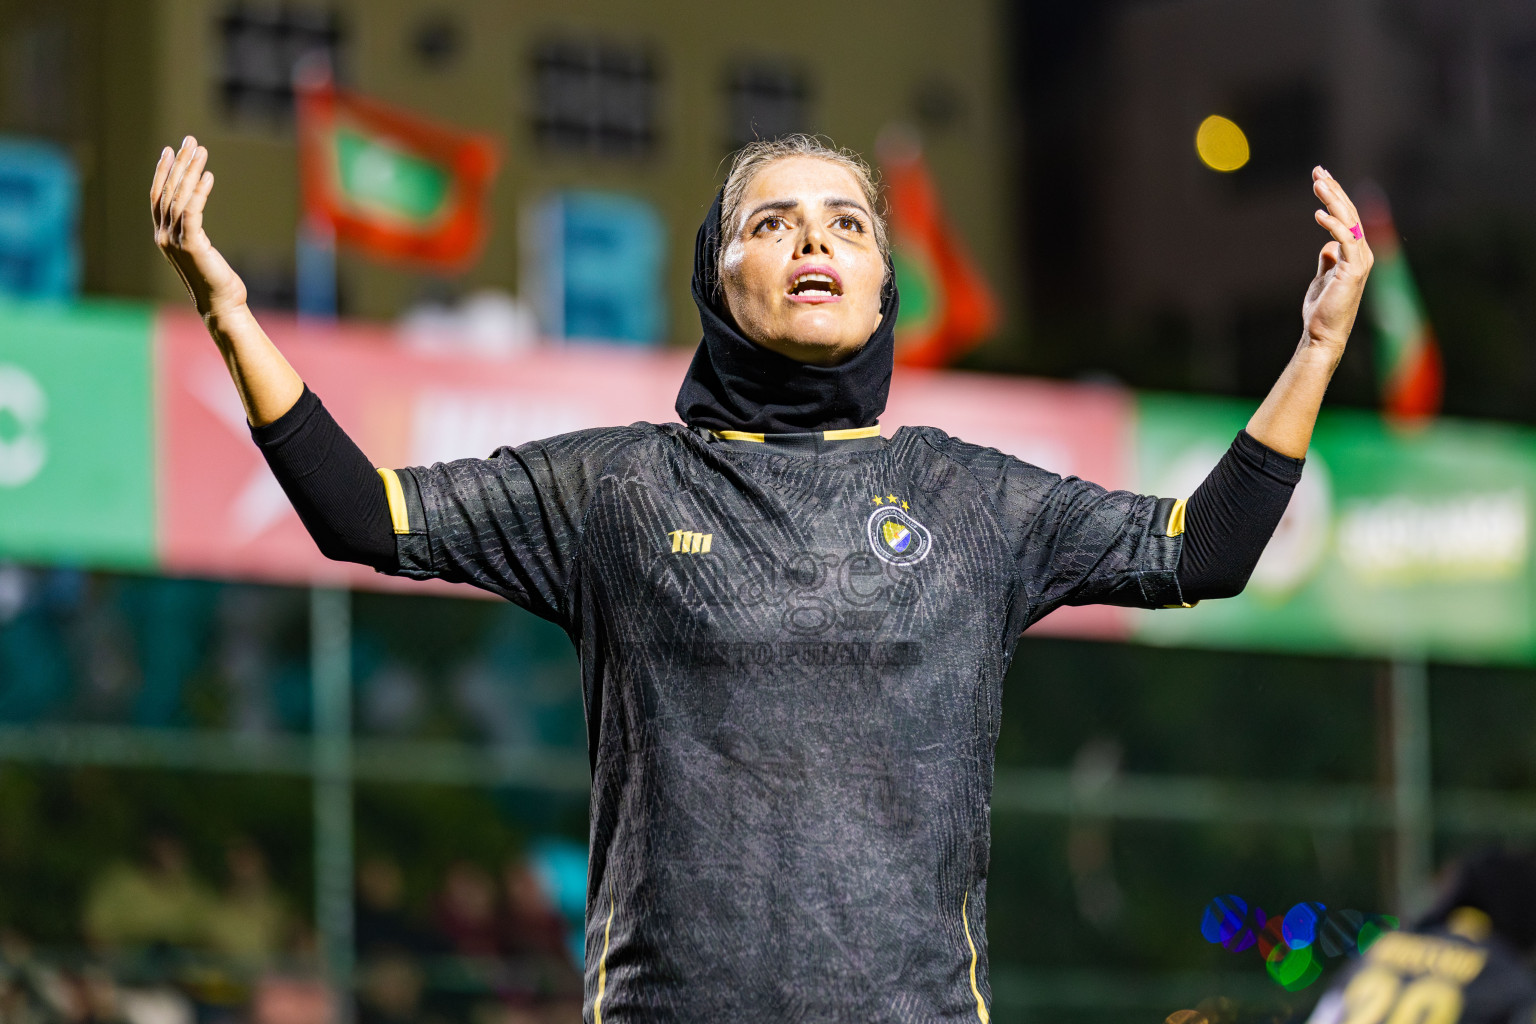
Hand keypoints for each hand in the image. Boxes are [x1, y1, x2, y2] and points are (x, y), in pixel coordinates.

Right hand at [151, 136, 246, 317]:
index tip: (172, 150)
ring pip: (179, 197)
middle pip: (168, 191)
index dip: (164, 171)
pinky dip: (199, 191)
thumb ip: (192, 230)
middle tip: (190, 140)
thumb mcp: (199, 249)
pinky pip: (193, 211)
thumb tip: (194, 210)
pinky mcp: (192, 245)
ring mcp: (175, 240)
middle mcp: (164, 236)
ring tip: (201, 151)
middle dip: (179, 163)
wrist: (221, 304)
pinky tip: (208, 175)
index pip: (159, 196)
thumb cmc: (214, 279)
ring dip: (190, 171)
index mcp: (163, 235)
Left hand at [1300, 166, 1373, 361]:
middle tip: (1318, 170)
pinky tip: (1319, 214)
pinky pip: (1345, 240)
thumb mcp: (1324, 278)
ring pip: (1348, 222)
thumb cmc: (1323, 311)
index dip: (1335, 197)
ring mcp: (1360, 261)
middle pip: (1349, 214)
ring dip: (1333, 200)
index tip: (1321, 178)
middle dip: (1334, 190)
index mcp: (1356, 254)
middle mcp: (1362, 254)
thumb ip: (1328, 260)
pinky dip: (1333, 225)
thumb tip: (1327, 246)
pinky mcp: (1353, 270)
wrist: (1323, 335)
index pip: (1347, 218)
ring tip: (1318, 182)